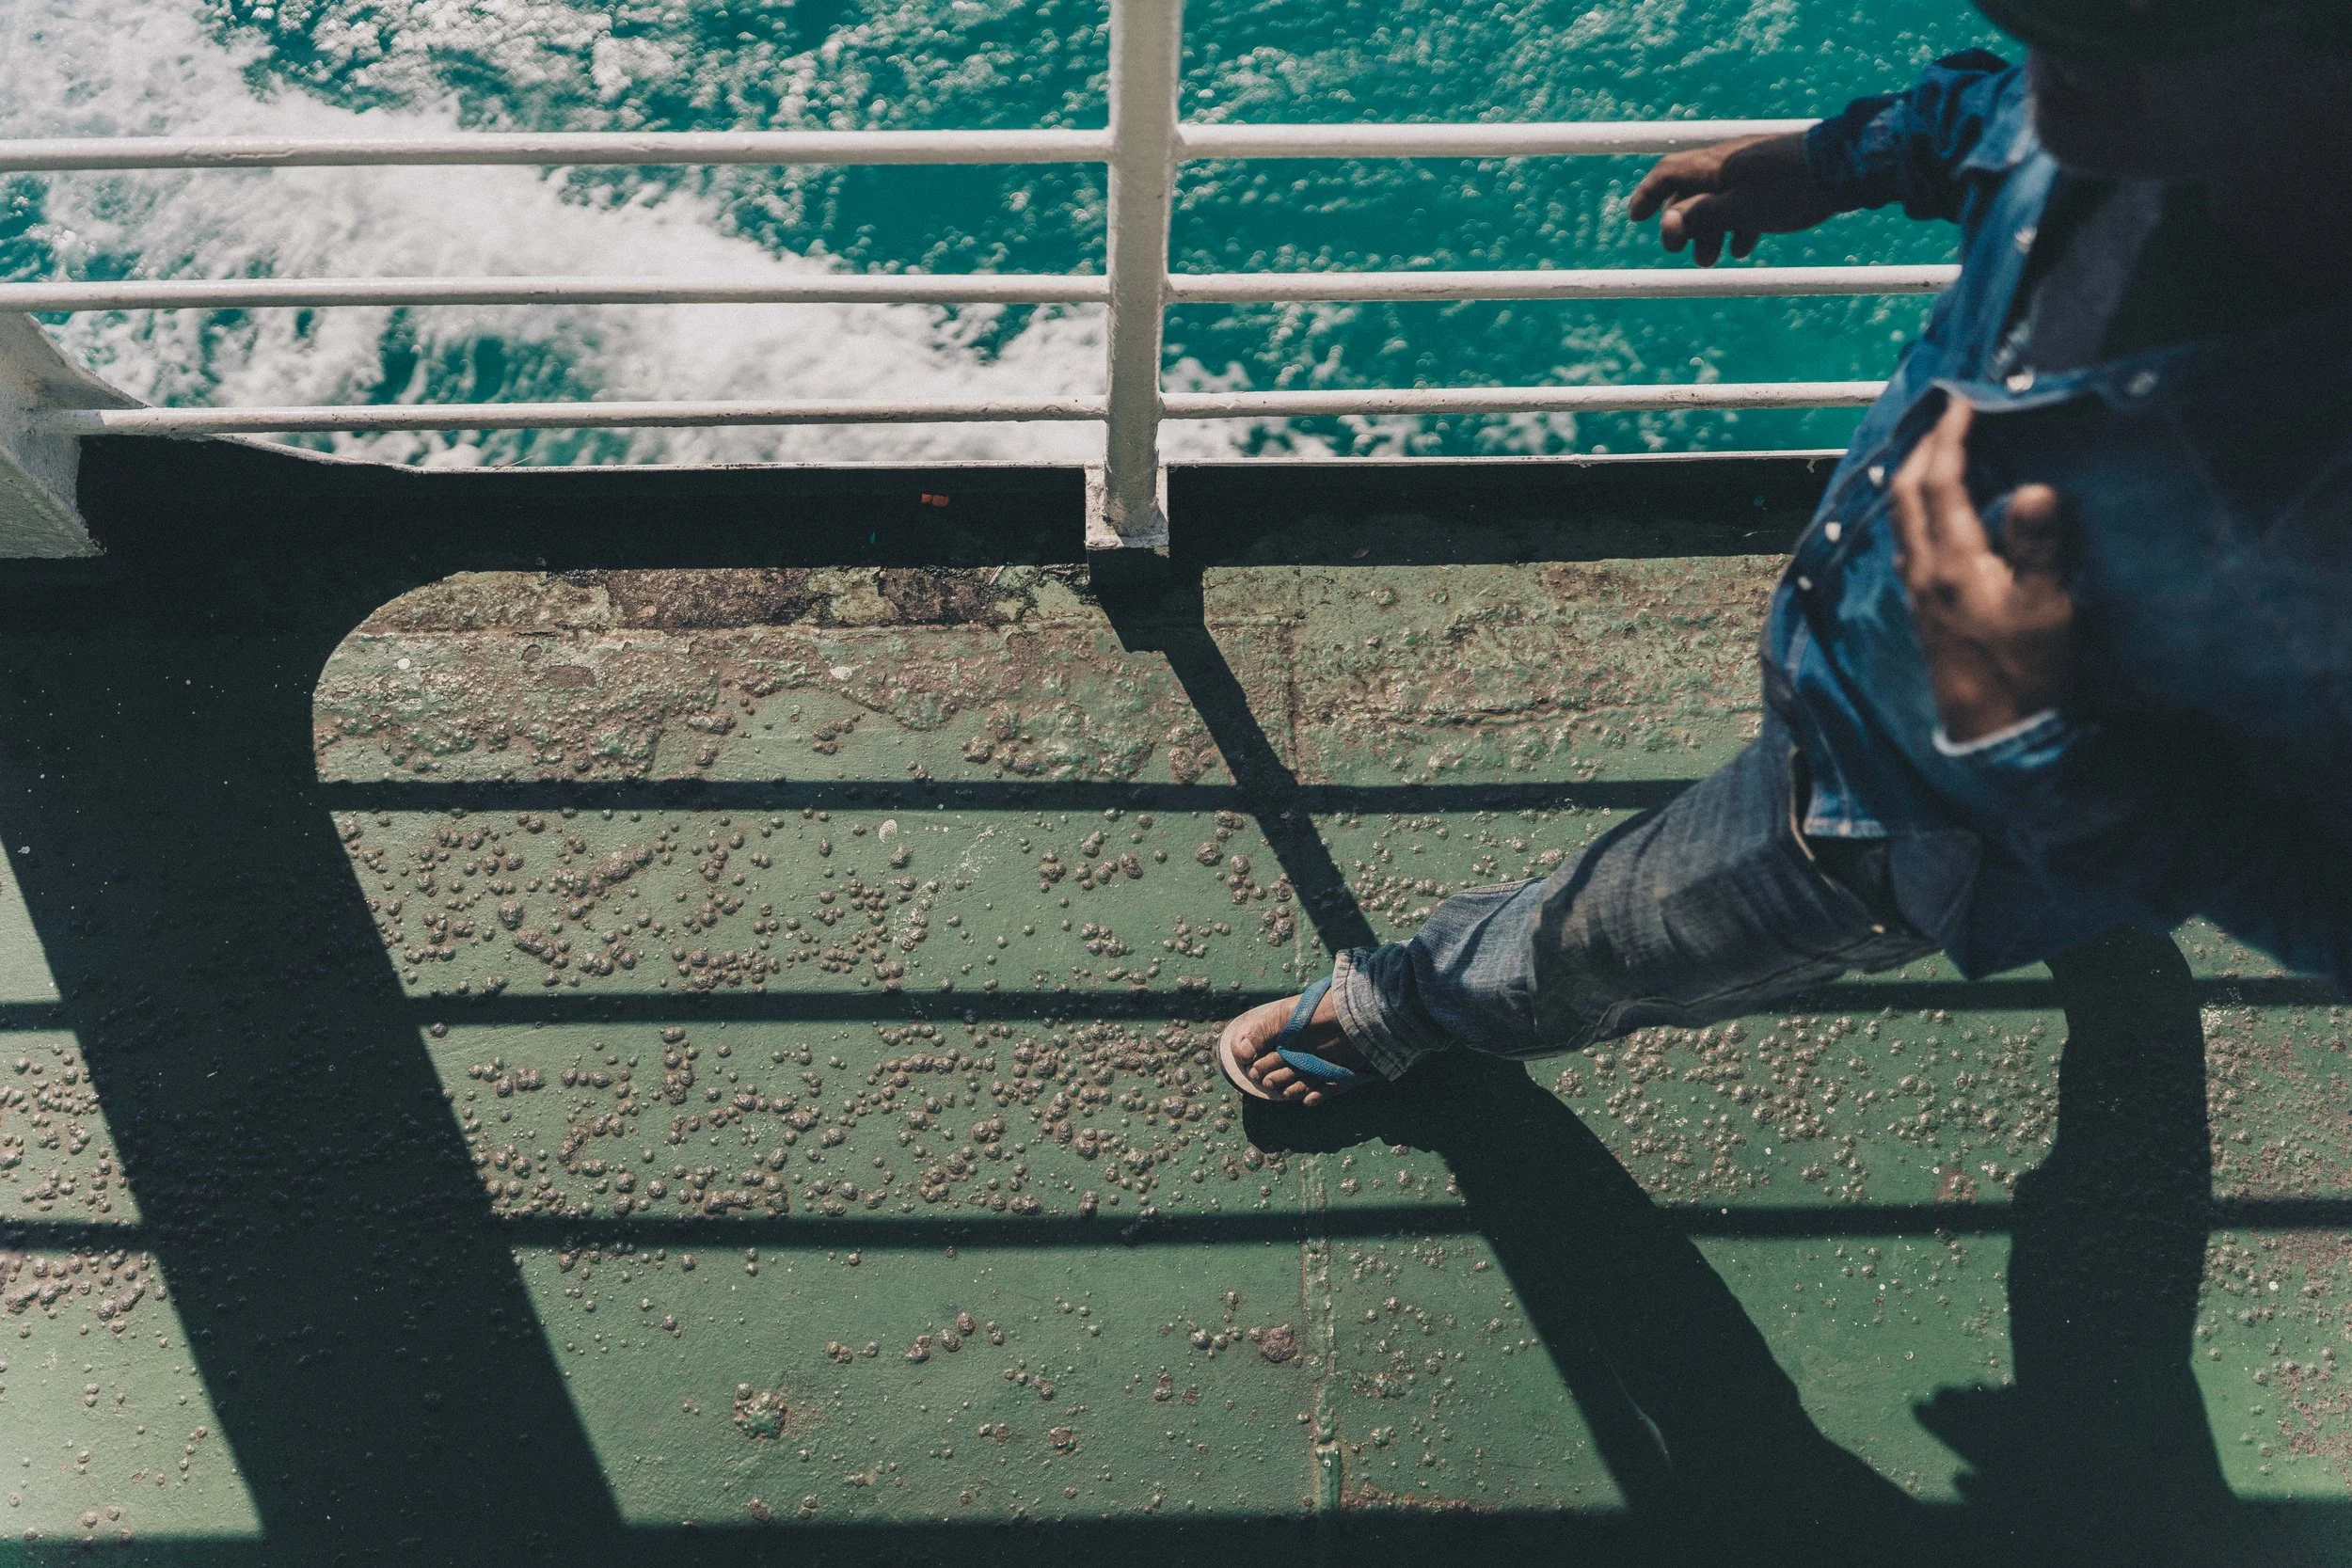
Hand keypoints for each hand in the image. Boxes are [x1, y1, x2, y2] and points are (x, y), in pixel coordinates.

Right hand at [1626, 131, 1839, 265]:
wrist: (1847, 168)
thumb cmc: (1791, 189)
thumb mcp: (1741, 209)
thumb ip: (1702, 217)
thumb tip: (1668, 225)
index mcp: (1716, 164)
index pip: (1668, 173)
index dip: (1648, 195)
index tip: (1637, 219)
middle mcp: (1730, 162)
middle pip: (1692, 192)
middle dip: (1682, 224)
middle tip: (1680, 253)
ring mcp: (1753, 169)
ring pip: (1719, 200)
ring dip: (1710, 231)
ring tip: (1711, 261)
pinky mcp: (1775, 179)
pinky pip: (1744, 202)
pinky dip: (1736, 224)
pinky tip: (1742, 247)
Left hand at [1890, 399, 2076, 743]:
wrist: (1995, 736)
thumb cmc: (2025, 674)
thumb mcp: (2045, 608)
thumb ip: (2038, 546)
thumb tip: (2033, 488)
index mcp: (1951, 563)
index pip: (1940, 483)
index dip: (1951, 437)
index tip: (1965, 401)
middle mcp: (1923, 572)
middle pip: (1908, 494)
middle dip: (1925, 448)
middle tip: (1950, 415)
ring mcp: (1918, 592)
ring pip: (1902, 518)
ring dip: (1917, 477)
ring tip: (1941, 452)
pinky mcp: (1924, 610)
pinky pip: (1909, 542)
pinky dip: (1919, 511)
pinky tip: (1936, 514)